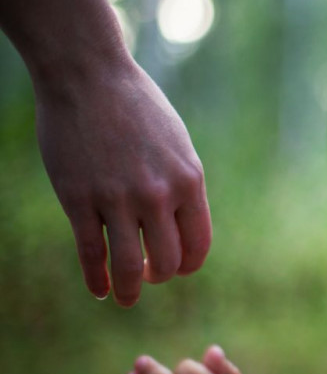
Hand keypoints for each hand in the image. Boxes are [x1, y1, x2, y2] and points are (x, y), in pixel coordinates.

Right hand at [34, 58, 210, 305]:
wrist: (89, 75)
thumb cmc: (136, 107)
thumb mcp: (176, 145)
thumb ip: (181, 185)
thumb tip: (181, 224)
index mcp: (189, 181)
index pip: (198, 245)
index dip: (187, 265)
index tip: (174, 268)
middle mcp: (159, 194)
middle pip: (168, 262)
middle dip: (159, 276)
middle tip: (147, 277)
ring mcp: (118, 199)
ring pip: (129, 267)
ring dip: (129, 291)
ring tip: (125, 298)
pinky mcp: (79, 199)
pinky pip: (92, 254)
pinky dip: (96, 279)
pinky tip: (98, 289)